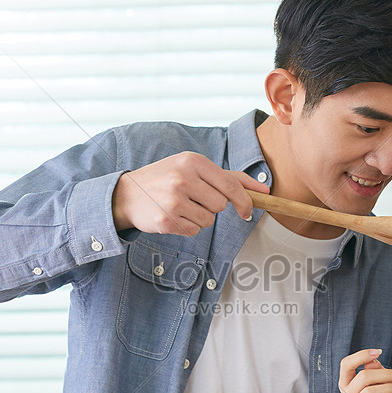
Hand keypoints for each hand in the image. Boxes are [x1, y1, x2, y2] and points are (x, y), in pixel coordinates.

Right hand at [111, 151, 268, 235]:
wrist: (127, 194)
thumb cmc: (165, 179)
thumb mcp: (193, 168)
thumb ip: (229, 178)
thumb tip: (264, 190)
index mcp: (193, 161)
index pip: (230, 184)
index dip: (244, 200)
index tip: (248, 210)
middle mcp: (183, 178)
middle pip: (220, 205)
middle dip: (212, 207)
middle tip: (194, 199)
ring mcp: (173, 200)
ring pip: (208, 220)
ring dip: (200, 218)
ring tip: (181, 207)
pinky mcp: (166, 220)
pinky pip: (193, 231)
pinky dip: (187, 227)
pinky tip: (173, 216)